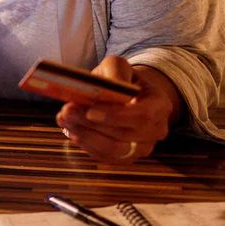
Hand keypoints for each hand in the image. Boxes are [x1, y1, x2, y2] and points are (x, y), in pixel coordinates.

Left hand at [55, 57, 182, 163]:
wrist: (128, 97)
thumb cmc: (123, 80)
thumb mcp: (119, 66)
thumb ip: (115, 71)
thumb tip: (108, 87)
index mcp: (160, 105)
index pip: (142, 115)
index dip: (115, 116)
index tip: (90, 110)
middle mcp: (155, 131)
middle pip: (124, 135)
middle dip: (92, 125)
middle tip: (66, 111)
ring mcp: (142, 148)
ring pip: (112, 150)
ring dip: (85, 136)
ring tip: (64, 119)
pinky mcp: (126, 158)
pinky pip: (105, 157)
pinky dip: (86, 144)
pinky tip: (72, 129)